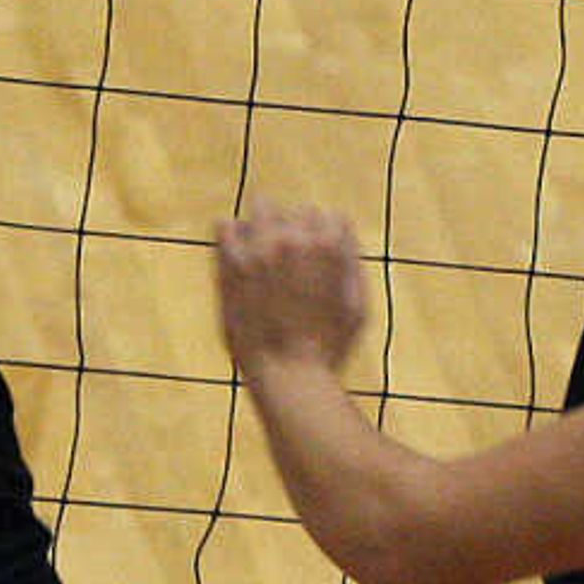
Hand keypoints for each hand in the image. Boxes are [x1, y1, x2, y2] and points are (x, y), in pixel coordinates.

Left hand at [217, 201, 371, 372]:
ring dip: (264, 226)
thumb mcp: (359, 306)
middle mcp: (295, 239)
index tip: (317, 262)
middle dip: (296, 231)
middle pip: (295, 210)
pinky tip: (239, 256)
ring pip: (262, 207)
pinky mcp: (232, 263)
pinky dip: (232, 235)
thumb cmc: (330, 347)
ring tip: (263, 255)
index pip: (327, 216)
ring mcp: (261, 249)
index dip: (325, 240)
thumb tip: (340, 234)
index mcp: (329, 246)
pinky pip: (225, 226)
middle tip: (290, 263)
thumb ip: (352, 263)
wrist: (289, 376)